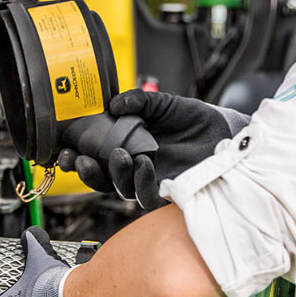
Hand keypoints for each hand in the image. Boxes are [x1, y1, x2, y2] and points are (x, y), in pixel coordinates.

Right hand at [57, 90, 249, 207]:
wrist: (229, 134)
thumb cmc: (198, 120)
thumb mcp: (165, 104)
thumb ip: (139, 102)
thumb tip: (112, 104)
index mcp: (129, 146)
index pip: (95, 156)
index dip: (77, 157)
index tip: (66, 150)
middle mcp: (135, 167)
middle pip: (101, 178)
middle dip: (86, 171)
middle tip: (79, 160)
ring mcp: (150, 182)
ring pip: (120, 188)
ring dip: (114, 173)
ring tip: (122, 154)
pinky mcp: (168, 194)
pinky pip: (146, 194)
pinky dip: (141, 180)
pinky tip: (145, 164)